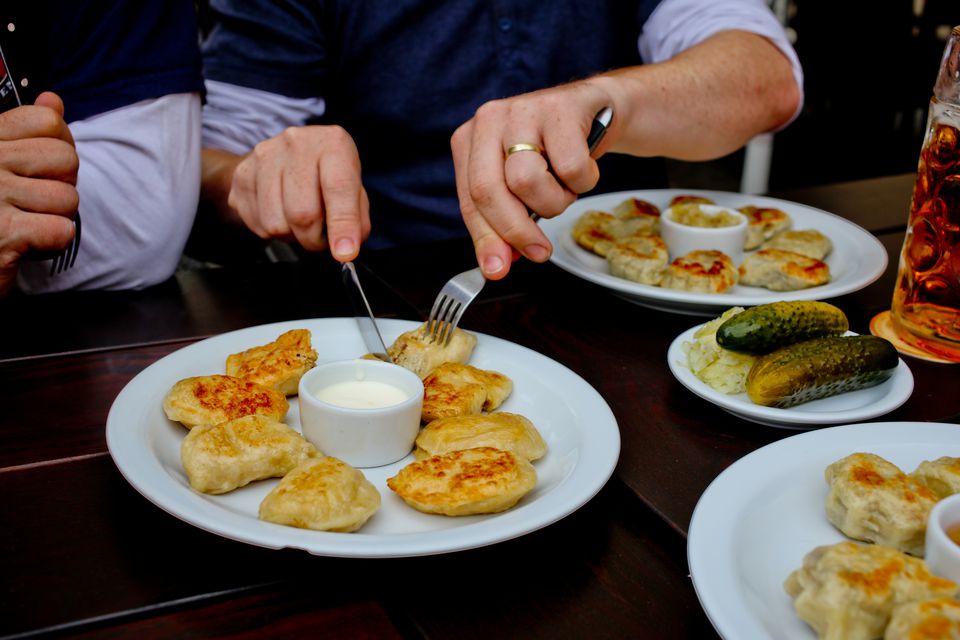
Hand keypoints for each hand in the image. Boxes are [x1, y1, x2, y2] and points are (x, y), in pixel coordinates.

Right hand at [0, 91, 78, 295]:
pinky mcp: (4, 234)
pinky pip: (61, 231)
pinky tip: (25, 244)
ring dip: (54, 218)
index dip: (59, 146)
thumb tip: (53, 100)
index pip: (48, 121)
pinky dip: (51, 244)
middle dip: (60, 185)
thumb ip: (26, 131)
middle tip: (32, 203)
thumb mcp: (1, 163)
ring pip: (68, 198)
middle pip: (66, 160)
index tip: (42, 167)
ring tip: (25, 223)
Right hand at [226, 125, 370, 260]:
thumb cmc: (327, 174)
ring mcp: (264, 157)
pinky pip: (258, 225)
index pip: (338, 188)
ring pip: (277, 224)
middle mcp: (296, 143)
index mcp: (332, 143)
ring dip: (293, 236)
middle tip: (321, 236)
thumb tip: (346, 247)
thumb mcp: (354, 188)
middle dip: (315, 238)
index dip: (342, 225)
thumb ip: (356, 218)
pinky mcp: (242, 175)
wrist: (287, 155)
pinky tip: (282, 214)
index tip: (345, 252)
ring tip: (301, 221)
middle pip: (302, 213)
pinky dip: (274, 232)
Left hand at [451, 80, 613, 279]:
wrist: (596, 110)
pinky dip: (583, 181)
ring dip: (554, 201)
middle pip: (489, 191)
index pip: (469, 199)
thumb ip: (504, 222)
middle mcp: (489, 120)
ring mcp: (523, 111)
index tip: (498, 268)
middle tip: (538, 251)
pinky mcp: (560, 109)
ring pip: (528, 181)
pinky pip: (570, 168)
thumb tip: (498, 263)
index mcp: (469, 140)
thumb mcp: (520, 186)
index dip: (485, 239)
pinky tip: (584, 166)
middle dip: (515, 230)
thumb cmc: (553, 151)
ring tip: (563, 189)